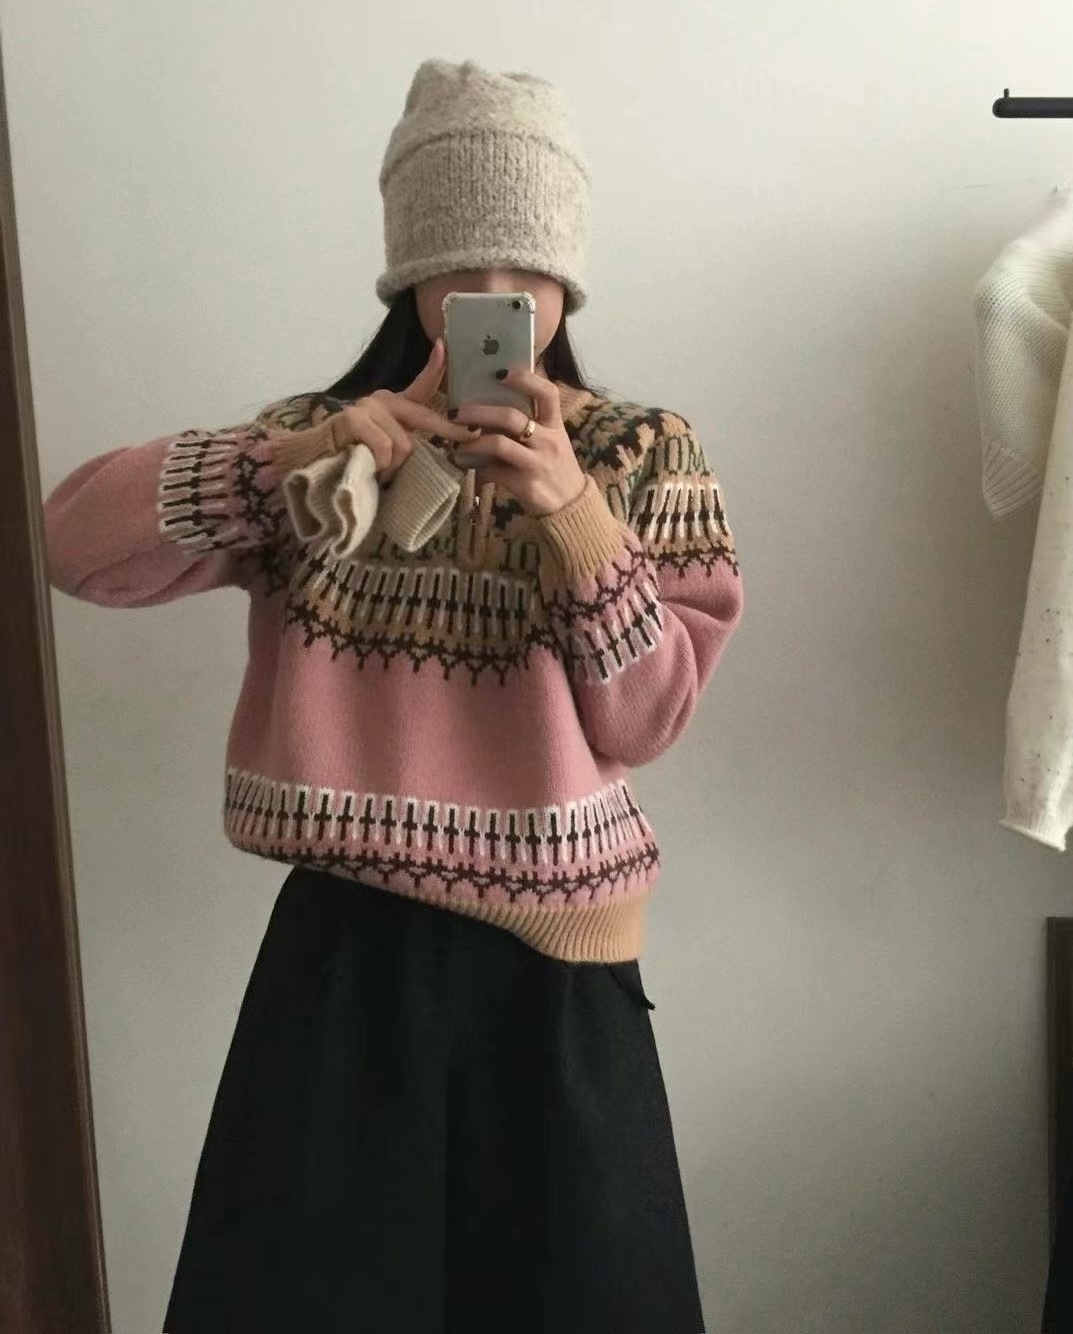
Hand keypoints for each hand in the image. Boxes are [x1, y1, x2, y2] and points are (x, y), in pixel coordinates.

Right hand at [328, 337, 483, 484]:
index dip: (435, 367)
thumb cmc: (357, 459)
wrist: (315, 461)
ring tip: (380, 472)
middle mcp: (382, 400)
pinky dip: (380, 465)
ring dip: (394, 467)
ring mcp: (367, 407)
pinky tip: (369, 467)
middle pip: (423, 417)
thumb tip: (444, 449)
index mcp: (393, 406)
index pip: (420, 385)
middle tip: (468, 436)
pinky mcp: (354, 419)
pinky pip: (385, 448)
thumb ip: (411, 443)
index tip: (444, 346)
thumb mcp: (390, 449)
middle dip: (448, 430)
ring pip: (403, 444)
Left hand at [449, 369, 587, 516]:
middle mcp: (548, 441)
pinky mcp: (525, 484)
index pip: (547, 393)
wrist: (570, 504)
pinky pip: (492, 472)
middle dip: (479, 412)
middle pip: (511, 417)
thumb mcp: (552, 439)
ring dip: (472, 441)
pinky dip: (474, 467)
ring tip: (455, 442)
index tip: (500, 372)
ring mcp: (536, 463)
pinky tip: (463, 464)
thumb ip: (532, 422)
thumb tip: (495, 400)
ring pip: (499, 444)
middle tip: (456, 411)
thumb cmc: (554, 465)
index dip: (525, 379)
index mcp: (555, 425)